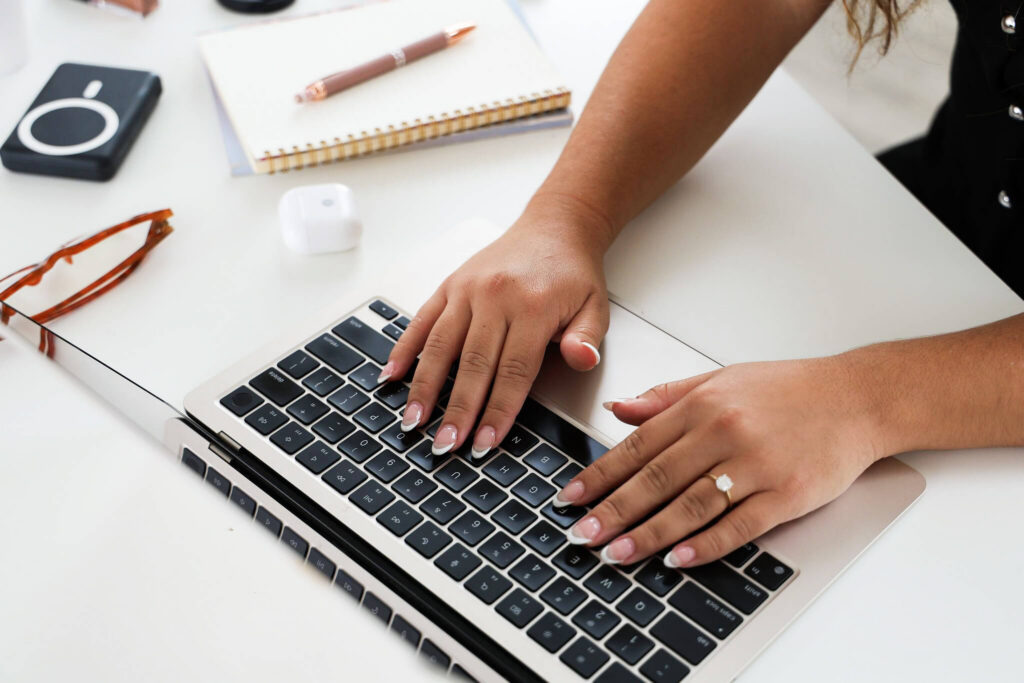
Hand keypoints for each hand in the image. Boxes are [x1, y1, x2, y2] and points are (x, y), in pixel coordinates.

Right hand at [382, 202, 610, 458]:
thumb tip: (582, 360)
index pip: (513, 371)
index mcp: (534, 307)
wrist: (554, 227)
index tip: (484, 443)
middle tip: (445, 444)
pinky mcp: (450, 285)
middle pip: (473, 364)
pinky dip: (404, 349)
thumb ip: (587, 338)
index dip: (497, 411)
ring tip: (413, 422)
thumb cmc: (573, 273)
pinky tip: (390, 376)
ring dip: (424, 387)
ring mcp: (468, 289)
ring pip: (441, 346)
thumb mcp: (596, 306)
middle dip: (457, 409)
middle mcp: (496, 297)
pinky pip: (422, 320)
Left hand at [553, 355, 887, 567]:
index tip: (571, 497)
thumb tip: (618, 408)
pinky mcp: (788, 494)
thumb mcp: (721, 379)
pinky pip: (739, 525)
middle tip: (582, 535)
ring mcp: (756, 465)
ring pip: (691, 505)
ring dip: (650, 533)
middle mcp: (725, 433)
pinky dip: (706, 545)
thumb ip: (666, 396)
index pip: (637, 445)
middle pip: (656, 479)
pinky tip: (678, 559)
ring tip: (617, 554)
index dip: (600, 475)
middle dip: (613, 511)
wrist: (856, 398)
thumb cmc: (789, 390)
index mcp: (703, 404)